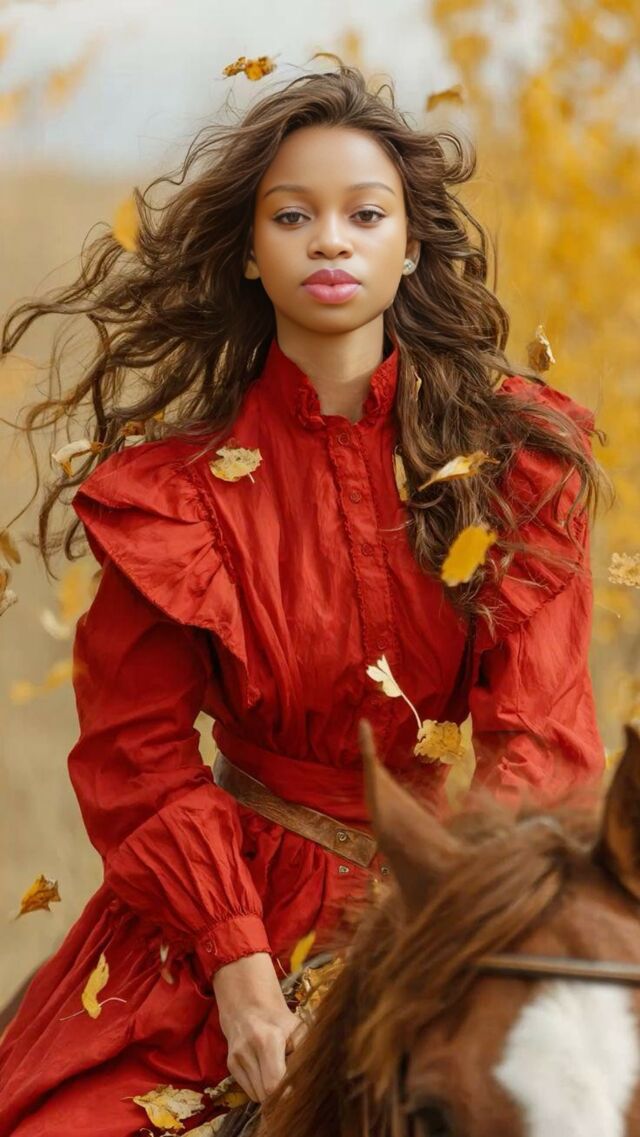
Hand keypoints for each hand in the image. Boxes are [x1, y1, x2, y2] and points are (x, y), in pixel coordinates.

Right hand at [212, 952, 304, 1101]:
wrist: (252, 1007)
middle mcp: (247, 1050)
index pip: (274, 1085)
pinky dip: (260, 1089)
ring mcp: (236, 1058)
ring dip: (270, 1093)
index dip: (287, 1095)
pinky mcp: (230, 1065)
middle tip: (291, 1082)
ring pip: (257, 1097)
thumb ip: (304, 1058)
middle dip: (281, 1095)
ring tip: (278, 1072)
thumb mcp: (300, 1032)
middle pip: (265, 1095)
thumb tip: (311, 1085)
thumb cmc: (281, 1021)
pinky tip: (266, 1072)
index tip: (298, 1094)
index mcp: (268, 1040)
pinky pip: (249, 1092)